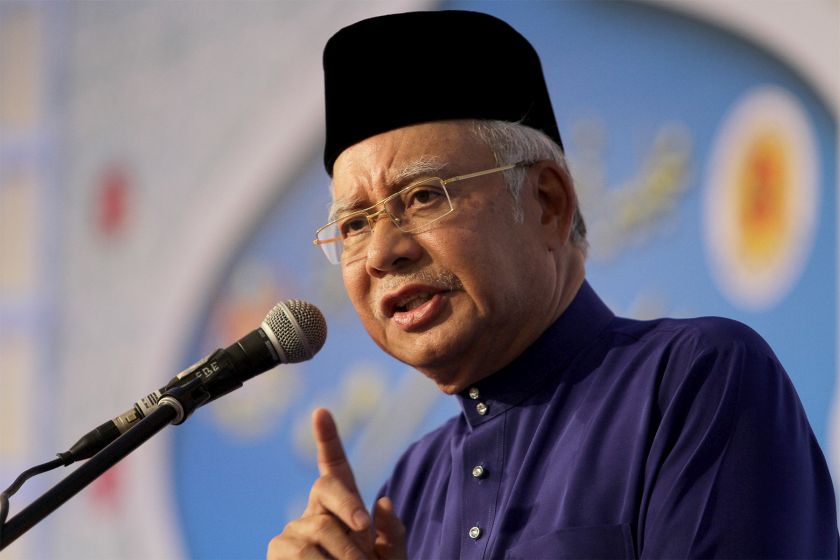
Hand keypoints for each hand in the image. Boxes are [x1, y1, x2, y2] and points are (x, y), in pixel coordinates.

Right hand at [267, 408, 405, 558]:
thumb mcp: (391, 558)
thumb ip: (392, 533)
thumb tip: (380, 500)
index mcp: (344, 507)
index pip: (335, 467)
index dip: (328, 438)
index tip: (321, 411)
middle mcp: (315, 512)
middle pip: (325, 487)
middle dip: (349, 512)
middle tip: (365, 555)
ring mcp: (293, 531)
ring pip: (316, 529)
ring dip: (343, 557)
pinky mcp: (276, 552)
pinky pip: (299, 553)